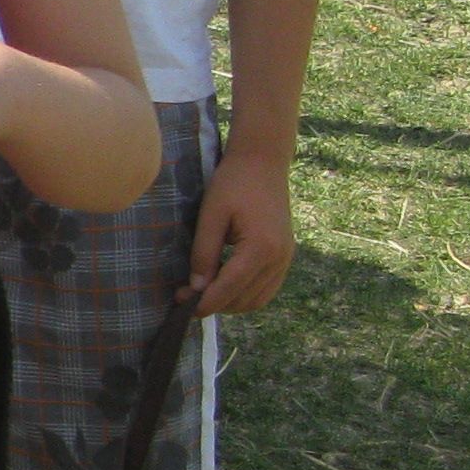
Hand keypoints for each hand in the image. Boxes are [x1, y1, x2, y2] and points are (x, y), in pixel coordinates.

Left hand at [187, 144, 295, 314]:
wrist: (263, 162)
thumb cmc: (233, 183)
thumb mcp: (211, 216)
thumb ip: (204, 252)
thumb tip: (197, 287)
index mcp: (262, 248)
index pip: (231, 288)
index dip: (206, 302)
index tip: (183, 307)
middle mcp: (279, 258)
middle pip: (246, 299)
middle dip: (216, 304)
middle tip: (186, 296)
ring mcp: (286, 258)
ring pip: (258, 299)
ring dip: (231, 302)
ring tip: (202, 292)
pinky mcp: (286, 255)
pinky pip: (267, 288)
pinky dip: (246, 293)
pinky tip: (224, 285)